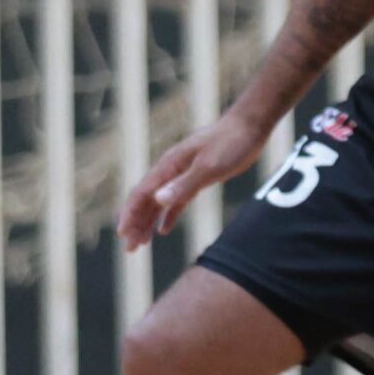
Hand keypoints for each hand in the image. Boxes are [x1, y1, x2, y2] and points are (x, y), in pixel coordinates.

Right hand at [116, 109, 272, 250]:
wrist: (251, 126)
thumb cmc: (231, 143)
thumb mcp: (210, 166)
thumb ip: (184, 183)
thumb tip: (157, 199)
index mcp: (169, 165)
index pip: (142, 192)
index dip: (130, 214)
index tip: (122, 234)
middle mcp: (171, 170)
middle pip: (146, 200)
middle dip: (135, 223)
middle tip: (129, 248)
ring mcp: (183, 173)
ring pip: (158, 202)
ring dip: (147, 222)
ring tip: (139, 243)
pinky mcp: (197, 177)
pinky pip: (176, 201)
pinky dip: (168, 216)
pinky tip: (163, 231)